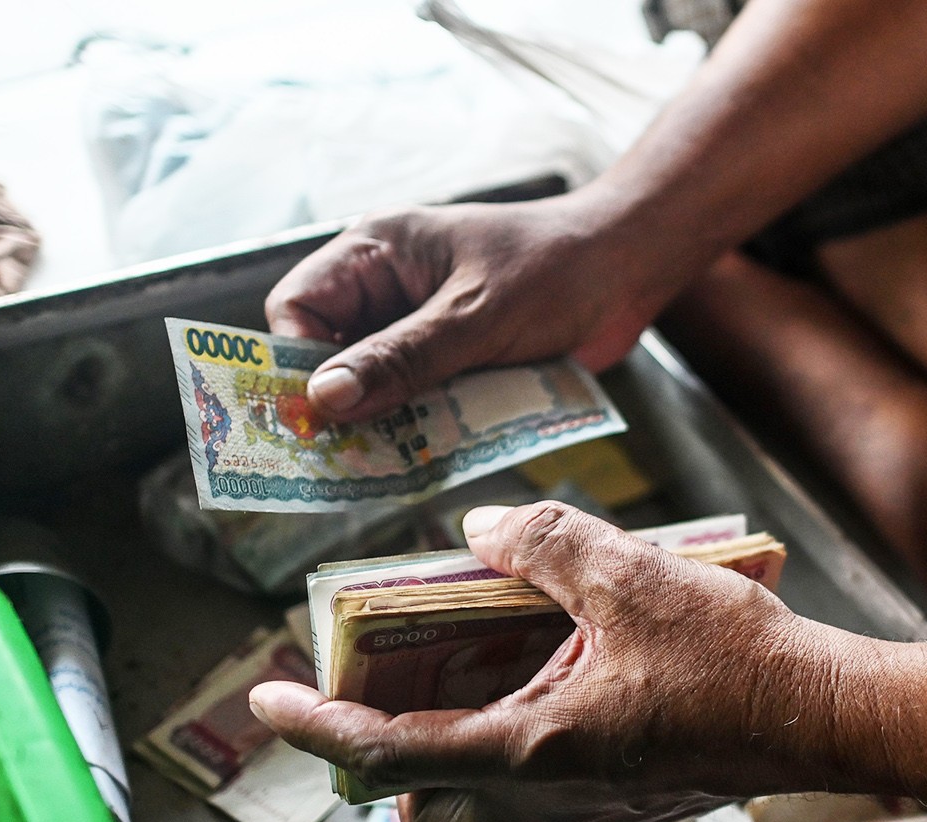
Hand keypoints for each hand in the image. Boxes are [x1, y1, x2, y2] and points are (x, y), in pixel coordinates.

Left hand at [248, 503, 880, 821]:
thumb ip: (542, 545)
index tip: (267, 700)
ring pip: (487, 815)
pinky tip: (565, 674)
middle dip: (392, 777)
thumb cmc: (734, 656)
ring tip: (481, 674)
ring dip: (458, 759)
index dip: (315, 726)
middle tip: (401, 694)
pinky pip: (545, 792)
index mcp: (532, 749)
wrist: (826, 714)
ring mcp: (591, 809)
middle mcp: (550, 796)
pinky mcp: (628, 801)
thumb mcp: (630, 574)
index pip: (387, 752)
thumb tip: (478, 532)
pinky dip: (524, 744)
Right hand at [264, 192, 680, 422]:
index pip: (297, 308)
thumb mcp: (476, 316)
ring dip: (383, 424)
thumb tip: (326, 399)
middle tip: (344, 460)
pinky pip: (419, 402)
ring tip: (388, 465)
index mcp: (377, 252)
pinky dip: (421, 429)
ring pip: (375, 387)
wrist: (630, 268)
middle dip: (339, 405)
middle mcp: (388, 289)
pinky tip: (429, 457)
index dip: (296, 362)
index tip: (315, 418)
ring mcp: (421, 327)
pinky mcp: (455, 361)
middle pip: (329, 355)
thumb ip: (404, 357)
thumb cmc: (557, 269)